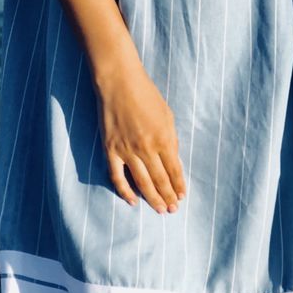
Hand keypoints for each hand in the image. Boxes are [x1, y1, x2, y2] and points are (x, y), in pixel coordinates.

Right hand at [95, 61, 186, 213]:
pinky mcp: (111, 150)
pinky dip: (125, 191)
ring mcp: (127, 150)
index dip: (178, 186)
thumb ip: (170, 139)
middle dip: (168, 197)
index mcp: (163, 138)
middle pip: (160, 180)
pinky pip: (118, 177)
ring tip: (160, 210)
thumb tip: (173, 160)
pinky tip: (132, 200)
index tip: (181, 197)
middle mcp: (147, 148)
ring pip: (142, 183)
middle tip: (173, 210)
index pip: (174, 170)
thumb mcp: (167, 114)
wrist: (119, 82)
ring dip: (152, 198)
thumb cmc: (146, 95)